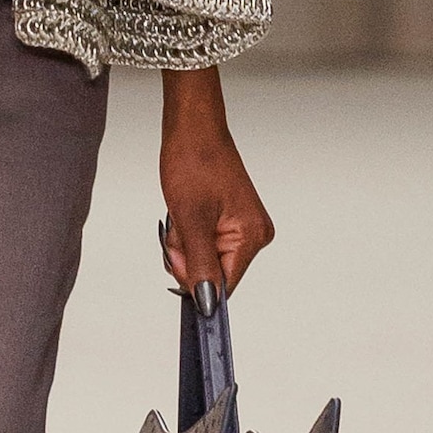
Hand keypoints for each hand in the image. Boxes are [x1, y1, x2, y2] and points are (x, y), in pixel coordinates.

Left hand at [159, 67, 273, 296]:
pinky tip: (186, 213)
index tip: (178, 257)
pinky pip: (204, 243)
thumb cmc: (194, 162)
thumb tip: (207, 303)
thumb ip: (200, 266)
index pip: (224, 285)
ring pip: (205, 258)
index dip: (195, 278)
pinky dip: (189, 234)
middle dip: (188, 256)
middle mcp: (253, 235)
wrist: (191, 130)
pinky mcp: (230, 221)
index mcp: (252, 236)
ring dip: (185, 244)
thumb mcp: (191, 220)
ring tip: (182, 214)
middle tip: (179, 228)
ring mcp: (242, 228)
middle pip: (213, 272)